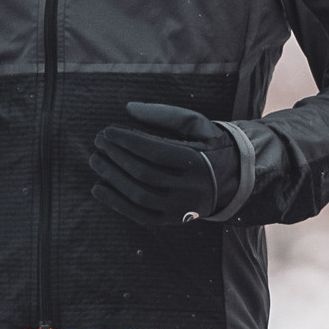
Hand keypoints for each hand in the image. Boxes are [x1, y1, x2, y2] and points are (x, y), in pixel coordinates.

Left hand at [91, 101, 243, 227]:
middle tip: (98, 142)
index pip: (155, 152)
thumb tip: (129, 109)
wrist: (231, 178)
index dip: (128, 141)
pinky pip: (140, 216)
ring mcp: (181, 208)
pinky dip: (116, 203)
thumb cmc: (208, 145)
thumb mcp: (196, 124)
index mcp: (198, 162)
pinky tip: (98, 187)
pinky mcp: (172, 220)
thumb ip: (165, 114)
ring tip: (96, 160)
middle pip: (144, 174)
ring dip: (112, 178)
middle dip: (116, 156)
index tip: (108, 131)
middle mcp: (190, 189)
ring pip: (140, 196)